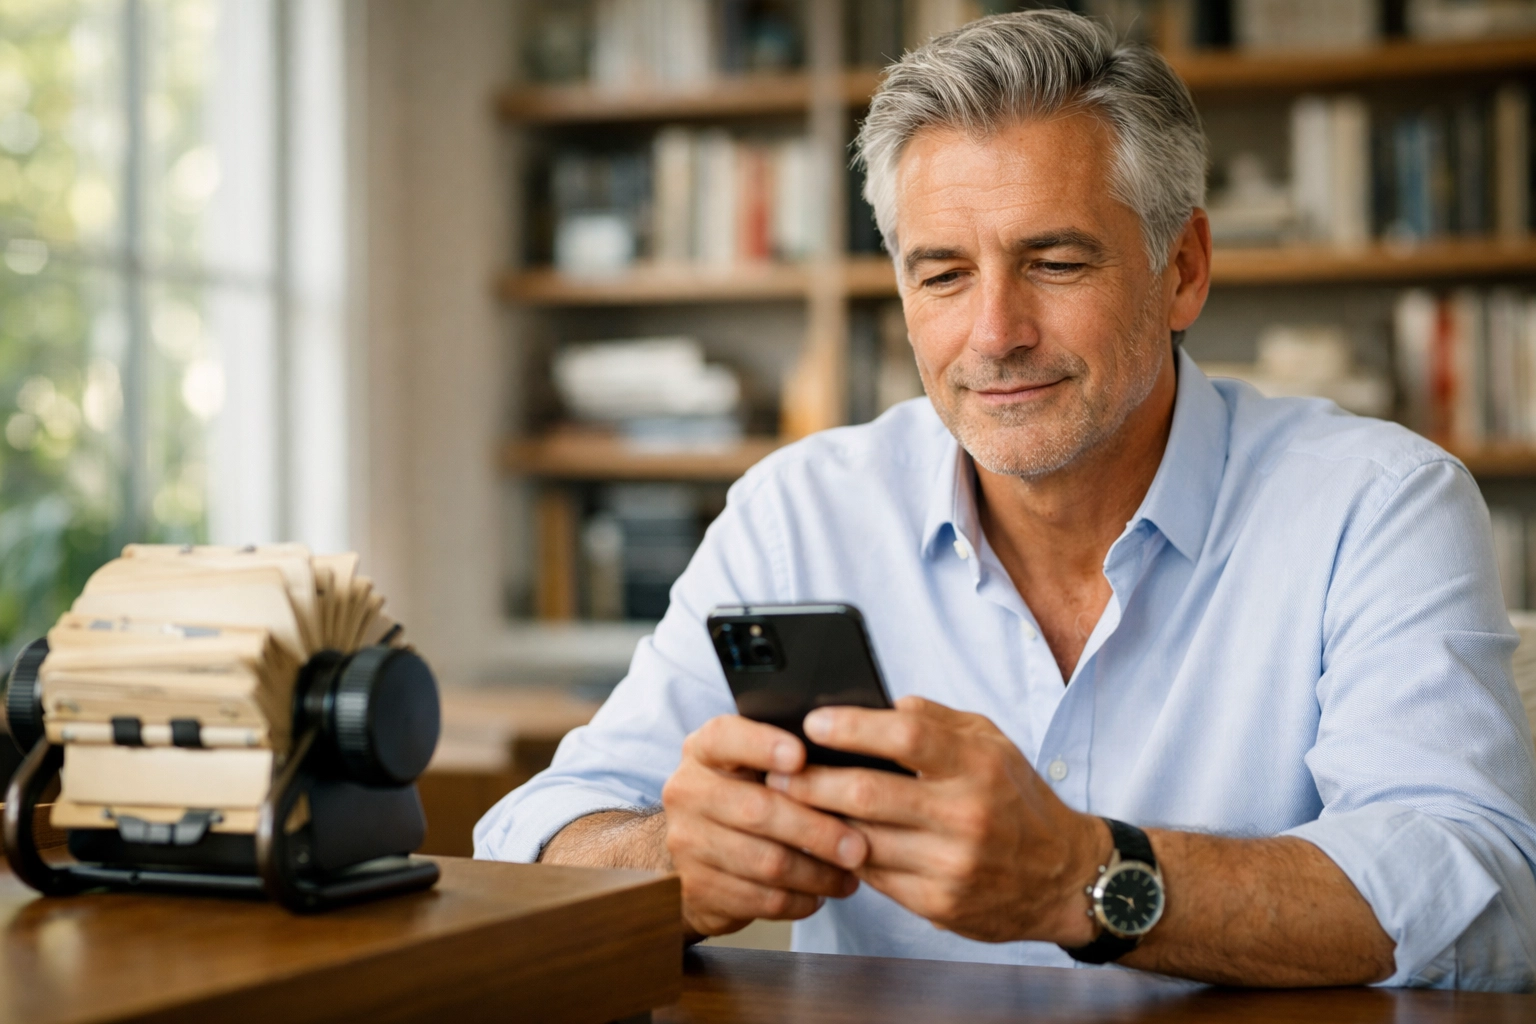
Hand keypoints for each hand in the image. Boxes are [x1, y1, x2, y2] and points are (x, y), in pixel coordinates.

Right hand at [661, 714, 869, 937]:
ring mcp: (687, 843)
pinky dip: (800, 901)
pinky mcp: (697, 889)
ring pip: (766, 863)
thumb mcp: (747, 766)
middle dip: (816, 831)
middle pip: (758, 810)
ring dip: (817, 874)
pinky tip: (819, 895)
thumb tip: (851, 766)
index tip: (801, 757)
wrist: (689, 854)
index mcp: (703, 750)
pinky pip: (761, 899)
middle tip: (858, 847)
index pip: (726, 738)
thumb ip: (785, 759)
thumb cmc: (739, 798)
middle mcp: (687, 792)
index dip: (762, 746)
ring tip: (849, 875)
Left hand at [767, 696, 1109, 944]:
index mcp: (978, 765)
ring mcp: (951, 864)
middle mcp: (966, 814)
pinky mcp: (939, 903)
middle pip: (867, 793)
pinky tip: (824, 840)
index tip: (814, 722)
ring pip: (861, 839)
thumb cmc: (1018, 801)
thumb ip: (937, 720)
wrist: (1065, 878)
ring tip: (785, 805)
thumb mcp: (992, 744)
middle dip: (810, 781)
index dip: (851, 727)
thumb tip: (881, 704)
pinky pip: (873, 875)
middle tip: (776, 770)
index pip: (905, 736)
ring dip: (816, 822)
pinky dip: (844, 855)